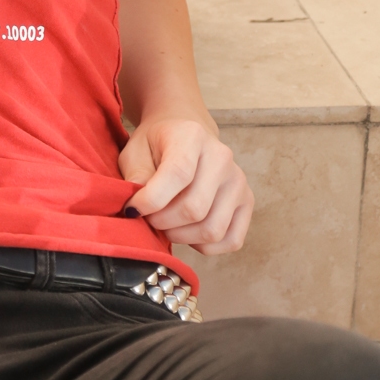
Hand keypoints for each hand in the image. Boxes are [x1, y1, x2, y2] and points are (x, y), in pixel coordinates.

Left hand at [119, 115, 253, 255]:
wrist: (184, 134)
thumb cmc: (157, 146)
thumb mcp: (135, 151)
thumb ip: (135, 176)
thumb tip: (139, 209)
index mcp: (192, 137)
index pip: (178, 175)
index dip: (151, 200)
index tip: (132, 209)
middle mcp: (222, 157)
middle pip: (194, 209)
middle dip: (162, 222)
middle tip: (148, 217)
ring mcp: (238, 181)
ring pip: (212, 229)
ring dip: (181, 236)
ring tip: (166, 223)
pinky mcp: (247, 201)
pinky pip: (231, 240)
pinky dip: (204, 245)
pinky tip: (188, 230)